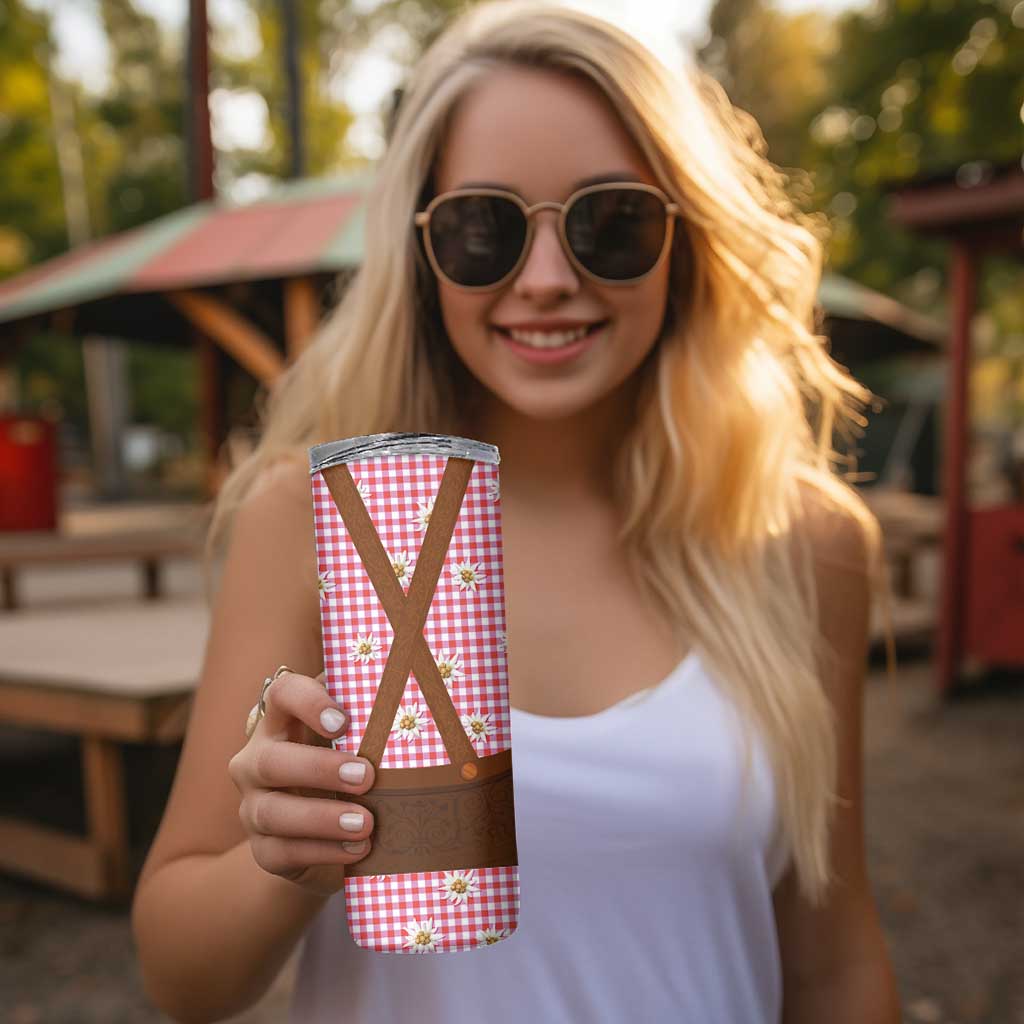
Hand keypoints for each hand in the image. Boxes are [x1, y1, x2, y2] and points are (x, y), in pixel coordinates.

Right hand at [228, 669, 375, 893]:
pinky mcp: (263, 850)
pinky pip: (282, 853)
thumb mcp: (360, 739)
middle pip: (272, 760)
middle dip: (319, 768)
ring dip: (322, 818)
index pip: (282, 694)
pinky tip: (357, 849)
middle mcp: (258, 760)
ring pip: (272, 812)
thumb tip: (430, 690)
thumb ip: (376, 715)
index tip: (344, 721)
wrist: (327, 835)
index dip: (308, 702)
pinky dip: (323, 852)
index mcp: (283, 721)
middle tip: (366, 776)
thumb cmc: (350, 768)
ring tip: (366, 823)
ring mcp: (254, 807)